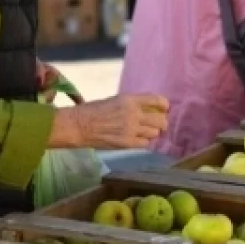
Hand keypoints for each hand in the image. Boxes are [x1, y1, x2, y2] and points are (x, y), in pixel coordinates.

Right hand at [49, 94, 168, 149]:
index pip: (157, 100)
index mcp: (130, 100)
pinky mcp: (128, 143)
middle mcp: (134, 114)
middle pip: (161, 120)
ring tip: (147, 132)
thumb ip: (131, 104)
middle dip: (162, 122)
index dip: (164, 105)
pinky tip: (139, 139)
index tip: (165, 108)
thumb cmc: (93, 110)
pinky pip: (146, 143)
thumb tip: (146, 109)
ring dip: (153, 132)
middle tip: (158, 124)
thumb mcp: (115, 100)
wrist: (79, 126)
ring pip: (155, 133)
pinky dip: (145, 141)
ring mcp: (132, 130)